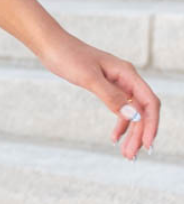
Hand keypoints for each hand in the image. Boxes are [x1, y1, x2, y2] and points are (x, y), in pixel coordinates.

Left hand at [35, 30, 158, 159]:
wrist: (52, 46)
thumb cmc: (69, 57)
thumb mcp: (89, 78)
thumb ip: (111, 97)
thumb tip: (133, 116)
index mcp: (127, 74)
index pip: (149, 102)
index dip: (151, 124)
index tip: (146, 145)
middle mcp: (126, 78)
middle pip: (142, 110)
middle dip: (139, 134)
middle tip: (131, 157)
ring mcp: (117, 83)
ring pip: (132, 112)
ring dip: (131, 132)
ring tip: (126, 153)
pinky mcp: (106, 87)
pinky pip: (120, 108)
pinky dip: (120, 124)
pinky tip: (115, 137)